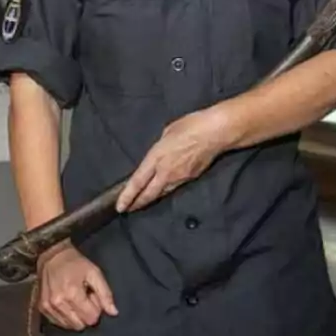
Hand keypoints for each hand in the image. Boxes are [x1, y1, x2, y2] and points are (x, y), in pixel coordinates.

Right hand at [37, 243, 117, 330]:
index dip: (95, 308)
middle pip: (80, 325)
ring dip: (75, 315)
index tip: (92, 295)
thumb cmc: (76, 263)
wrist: (52, 255)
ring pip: (70, 326)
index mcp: (72, 294)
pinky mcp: (42, 309)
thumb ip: (105, 294)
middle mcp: (58, 303)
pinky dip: (65, 316)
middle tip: (84, 297)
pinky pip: (59, 323)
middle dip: (86, 313)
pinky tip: (66, 302)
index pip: (91, 318)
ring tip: (74, 298)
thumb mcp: (94, 273)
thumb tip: (114, 312)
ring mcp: (48, 307)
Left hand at [116, 108, 230, 212]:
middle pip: (148, 194)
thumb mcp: (168, 132)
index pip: (138, 182)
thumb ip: (160, 147)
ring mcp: (179, 177)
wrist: (215, 133)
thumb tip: (159, 154)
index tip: (120, 207)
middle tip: (128, 209)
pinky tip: (162, 190)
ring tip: (142, 203)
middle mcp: (166, 171)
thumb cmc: (191, 125)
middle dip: (137, 203)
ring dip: (150, 199)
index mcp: (157, 157)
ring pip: (161, 193)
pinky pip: (173, 188)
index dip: (127, 196)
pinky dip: (164, 191)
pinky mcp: (190, 179)